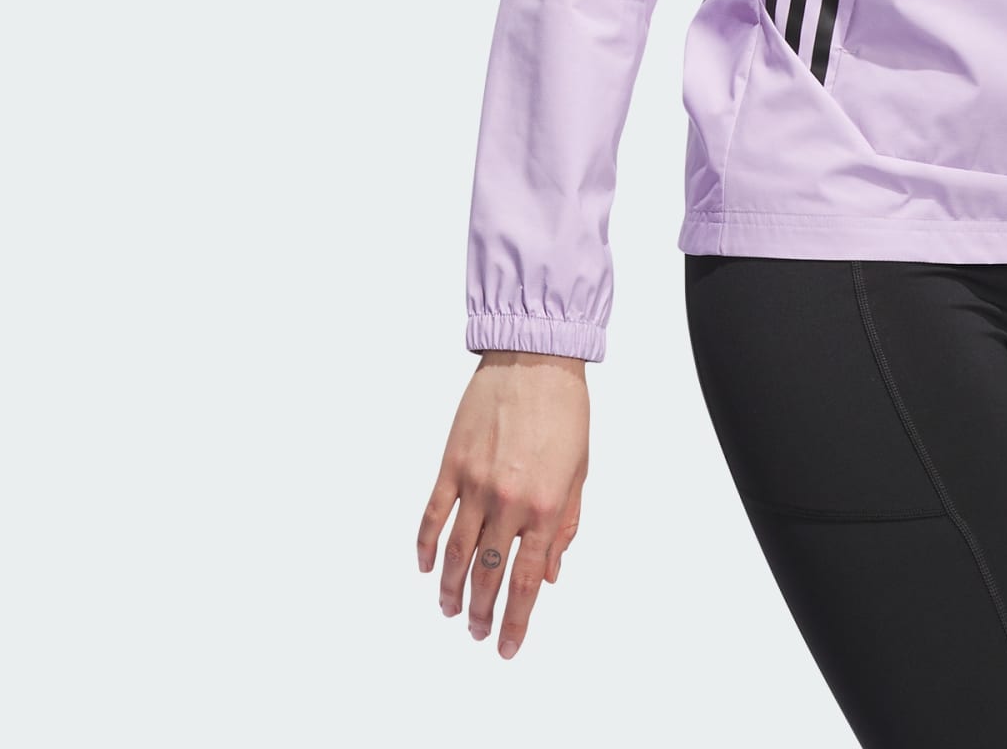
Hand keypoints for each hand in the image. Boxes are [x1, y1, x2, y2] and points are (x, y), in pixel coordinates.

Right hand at [417, 351, 590, 657]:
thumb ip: (565, 525)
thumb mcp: (579, 471)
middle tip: (477, 633)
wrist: (537, 358)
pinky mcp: (450, 465)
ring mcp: (475, 483)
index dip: (515, 620)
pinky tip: (428, 568)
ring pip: (457, 554)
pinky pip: (432, 516)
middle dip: (482, 612)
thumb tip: (551, 573)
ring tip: (451, 611)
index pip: (526, 580)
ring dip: (452, 590)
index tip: (506, 646)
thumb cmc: (564, 411)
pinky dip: (427, 547)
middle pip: (487, 575)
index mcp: (545, 505)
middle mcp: (508, 501)